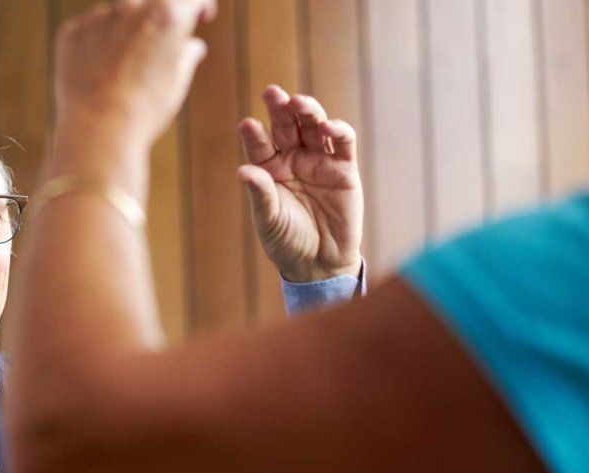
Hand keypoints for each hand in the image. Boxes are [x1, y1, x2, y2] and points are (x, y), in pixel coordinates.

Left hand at [52, 0, 217, 151]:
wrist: (98, 132)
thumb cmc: (145, 111)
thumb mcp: (176, 84)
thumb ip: (185, 55)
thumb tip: (192, 46)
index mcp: (167, 15)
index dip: (200, 5)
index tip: (201, 18)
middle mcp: (131, 6)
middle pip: (152, 1)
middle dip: (161, 17)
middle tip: (162, 42)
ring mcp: (98, 17)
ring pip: (119, 15)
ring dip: (127, 32)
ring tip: (126, 73)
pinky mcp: (72, 32)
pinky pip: (90, 31)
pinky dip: (98, 47)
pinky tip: (100, 79)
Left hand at [237, 85, 363, 281]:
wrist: (319, 264)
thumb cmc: (288, 242)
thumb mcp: (269, 220)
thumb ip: (260, 195)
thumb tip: (243, 171)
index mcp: (270, 170)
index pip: (260, 144)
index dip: (253, 134)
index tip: (246, 125)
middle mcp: (294, 160)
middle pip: (287, 126)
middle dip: (280, 108)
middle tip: (272, 93)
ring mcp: (320, 161)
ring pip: (314, 127)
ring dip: (308, 111)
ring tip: (298, 103)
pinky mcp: (344, 169)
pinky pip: (343, 143)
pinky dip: (337, 130)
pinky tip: (327, 127)